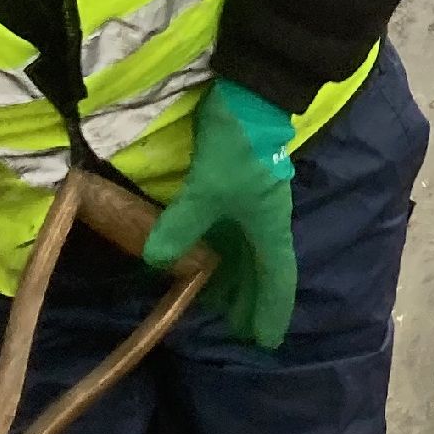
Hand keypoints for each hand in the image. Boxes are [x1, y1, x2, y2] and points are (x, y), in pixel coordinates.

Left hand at [143, 81, 297, 347]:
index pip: (277, 280)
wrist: (253, 93)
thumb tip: (157, 260)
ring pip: (247, 250)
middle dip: (249, 301)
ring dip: (234, 276)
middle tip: (236, 329)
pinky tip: (203, 253)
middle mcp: (267, 220)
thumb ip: (181, 226)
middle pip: (261, 269)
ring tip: (216, 300)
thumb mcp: (205, 190)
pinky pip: (233, 230)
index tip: (268, 341)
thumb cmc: (237, 147)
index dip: (271, 311)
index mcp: (268, 227)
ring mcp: (254, 201)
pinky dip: (222, 250)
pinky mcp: (240, 185)